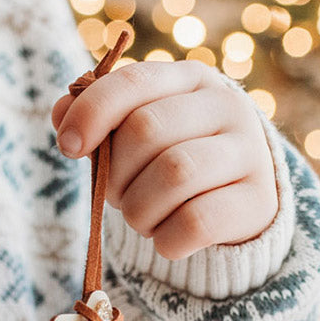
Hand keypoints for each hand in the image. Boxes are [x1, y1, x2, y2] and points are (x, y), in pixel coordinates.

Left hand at [52, 60, 277, 260]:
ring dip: (139, 210)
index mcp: (191, 79)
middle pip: (146, 131)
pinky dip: (167, 240)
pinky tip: (167, 240)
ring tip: (142, 219)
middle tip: (118, 197)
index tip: (68, 148)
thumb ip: (100, 120)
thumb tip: (60, 113)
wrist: (238, 206)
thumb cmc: (174, 163)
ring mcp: (249, 153)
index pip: (134, 81)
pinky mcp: (259, 201)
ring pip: (174, 174)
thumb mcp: (138, 136)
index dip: (92, 112)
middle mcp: (227, 107)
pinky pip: (197, 222)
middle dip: (116, 175)